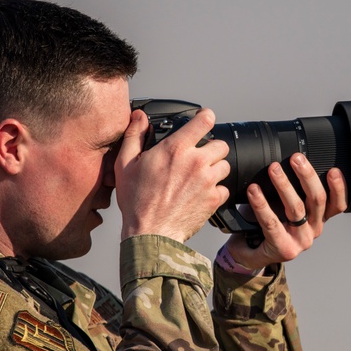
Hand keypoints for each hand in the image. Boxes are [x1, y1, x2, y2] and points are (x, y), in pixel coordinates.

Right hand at [115, 108, 230, 242]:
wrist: (150, 233)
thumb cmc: (136, 201)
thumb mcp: (125, 164)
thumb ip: (134, 136)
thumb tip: (139, 117)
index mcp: (176, 149)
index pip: (205, 121)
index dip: (206, 117)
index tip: (205, 119)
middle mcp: (196, 162)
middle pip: (220, 144)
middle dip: (211, 148)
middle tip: (199, 157)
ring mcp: (207, 181)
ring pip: (225, 166)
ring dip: (215, 169)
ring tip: (200, 177)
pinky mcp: (214, 199)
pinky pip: (224, 189)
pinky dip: (216, 191)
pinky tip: (201, 194)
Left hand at [224, 153, 347, 269]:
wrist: (250, 253)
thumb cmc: (268, 225)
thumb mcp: (285, 205)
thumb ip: (292, 189)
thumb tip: (287, 161)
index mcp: (318, 218)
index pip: (338, 204)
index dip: (339, 188)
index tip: (333, 170)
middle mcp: (313, 230)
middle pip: (318, 200)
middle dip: (307, 176)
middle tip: (296, 158)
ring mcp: (300, 241)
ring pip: (296, 209)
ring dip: (284, 185)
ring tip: (273, 169)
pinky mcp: (284, 248)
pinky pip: (272, 222)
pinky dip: (261, 204)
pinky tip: (254, 191)